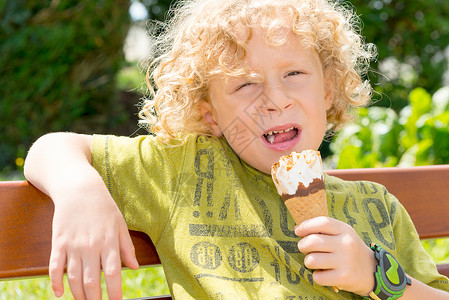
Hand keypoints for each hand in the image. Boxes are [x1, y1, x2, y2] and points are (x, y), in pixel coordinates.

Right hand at [49, 182, 138, 299]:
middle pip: (92, 281)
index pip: (113, 274)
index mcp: (109, 241)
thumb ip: (127, 247)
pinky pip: (55, 267)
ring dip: (79, 295)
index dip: (115, 292)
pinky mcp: (59, 242)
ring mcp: (73, 245)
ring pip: (74, 278)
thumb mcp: (120, 224)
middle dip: (96, 299)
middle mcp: (91, 246)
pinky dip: (56, 283)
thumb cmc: (103, 207)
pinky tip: (59, 293)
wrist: (79, 188)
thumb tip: (134, 268)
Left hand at [295, 216, 375, 295]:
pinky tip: (325, 273)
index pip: (322, 222)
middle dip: (302, 246)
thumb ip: (321, 229)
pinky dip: (317, 276)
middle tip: (306, 249)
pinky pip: (317, 277)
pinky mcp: (343, 277)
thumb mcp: (341, 233)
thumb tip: (297, 228)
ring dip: (309, 262)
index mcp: (344, 230)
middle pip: (311, 241)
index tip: (298, 231)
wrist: (371, 270)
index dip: (305, 226)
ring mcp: (345, 261)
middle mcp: (346, 244)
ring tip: (316, 262)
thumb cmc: (348, 249)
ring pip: (311, 260)